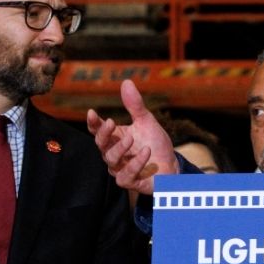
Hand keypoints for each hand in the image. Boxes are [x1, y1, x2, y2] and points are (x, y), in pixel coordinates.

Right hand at [87, 80, 177, 195]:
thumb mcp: (147, 122)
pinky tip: (146, 152)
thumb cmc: (155, 144)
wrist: (172, 166)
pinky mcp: (131, 182)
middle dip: (103, 134)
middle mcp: (114, 154)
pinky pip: (126, 175)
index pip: (98, 130)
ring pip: (111, 160)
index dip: (93, 122)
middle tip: (111, 122)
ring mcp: (120, 169)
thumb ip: (135, 105)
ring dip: (120, 148)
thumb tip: (126, 81)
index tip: (92, 112)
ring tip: (131, 138)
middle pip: (100, 145)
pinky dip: (135, 163)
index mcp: (115, 138)